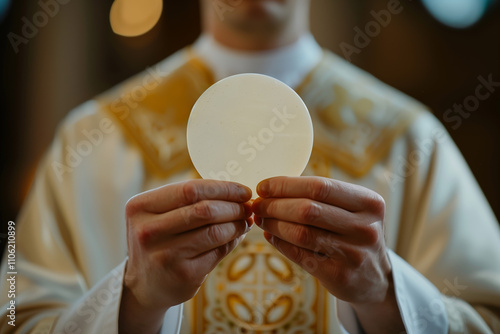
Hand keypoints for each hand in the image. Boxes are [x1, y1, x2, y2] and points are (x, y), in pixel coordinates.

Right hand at [119, 180, 251, 333]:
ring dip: (237, 224)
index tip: (243, 191)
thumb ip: (189, 200)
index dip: (223, 188)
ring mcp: (165, 255)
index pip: (190, 189)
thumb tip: (238, 193)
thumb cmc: (159, 239)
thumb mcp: (159, 214)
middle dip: (234, 206)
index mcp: (140, 207)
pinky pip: (218, 251)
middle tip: (248, 207)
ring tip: (245, 221)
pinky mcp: (183, 274)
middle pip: (205, 210)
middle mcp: (148, 231)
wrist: (144, 285)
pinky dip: (233, 241)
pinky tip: (237, 236)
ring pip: (215, 231)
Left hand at [252, 176, 403, 333]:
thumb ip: (322, 197)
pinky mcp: (340, 275)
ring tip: (261, 219)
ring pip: (301, 233)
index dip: (286, 185)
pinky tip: (271, 236)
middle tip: (258, 205)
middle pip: (307, 209)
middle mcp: (365, 227)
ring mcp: (354, 253)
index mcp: (369, 202)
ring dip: (274, 224)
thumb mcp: (353, 210)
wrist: (375, 278)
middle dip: (275, 205)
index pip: (319, 186)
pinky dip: (280, 243)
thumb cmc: (354, 234)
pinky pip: (300, 255)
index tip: (263, 187)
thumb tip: (272, 188)